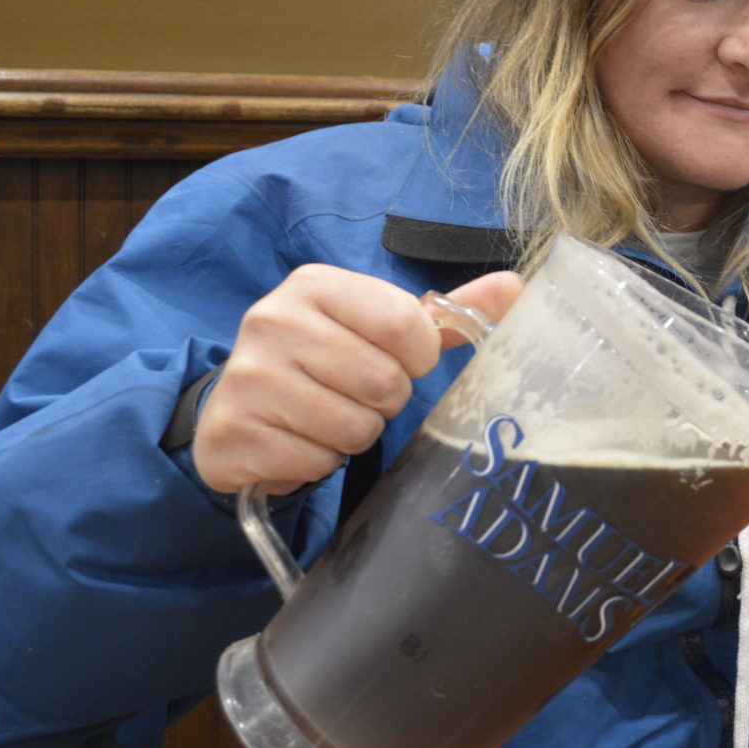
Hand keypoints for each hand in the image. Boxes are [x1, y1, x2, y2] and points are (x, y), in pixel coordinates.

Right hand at [193, 265, 525, 494]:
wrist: (235, 407)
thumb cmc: (323, 361)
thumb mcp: (378, 328)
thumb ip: (444, 314)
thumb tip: (516, 288)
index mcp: (314, 285)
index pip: (404, 322)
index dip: (418, 356)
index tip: (404, 362)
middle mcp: (273, 321)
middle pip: (383, 381)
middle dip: (385, 402)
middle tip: (358, 396)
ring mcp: (247, 378)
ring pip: (352, 427)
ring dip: (354, 434)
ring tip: (327, 417)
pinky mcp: (232, 432)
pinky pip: (315, 461)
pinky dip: (318, 462)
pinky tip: (297, 441)